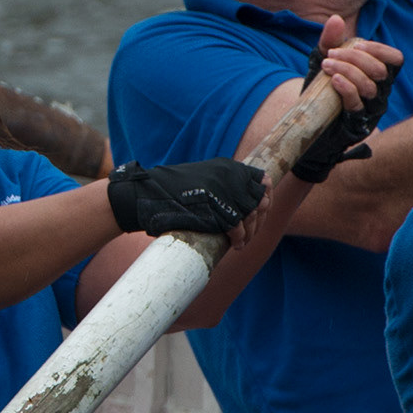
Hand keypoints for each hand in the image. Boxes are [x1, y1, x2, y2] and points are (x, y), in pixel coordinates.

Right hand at [109, 158, 265, 236]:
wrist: (146, 195)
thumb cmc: (173, 193)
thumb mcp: (204, 180)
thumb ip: (225, 185)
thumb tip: (249, 203)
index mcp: (228, 167)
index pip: (261, 181)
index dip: (266, 199)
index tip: (261, 214)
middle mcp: (228, 176)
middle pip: (259, 200)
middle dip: (259, 220)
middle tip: (251, 233)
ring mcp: (221, 191)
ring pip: (250, 215)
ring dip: (250, 232)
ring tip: (243, 242)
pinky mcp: (213, 209)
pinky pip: (237, 227)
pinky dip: (239, 238)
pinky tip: (236, 245)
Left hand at [290, 18, 393, 182]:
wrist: (308, 124)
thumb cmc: (321, 90)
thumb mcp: (324, 61)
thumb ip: (330, 41)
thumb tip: (336, 19)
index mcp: (377, 76)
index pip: (395, 59)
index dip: (379, 49)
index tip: (355, 43)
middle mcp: (379, 93)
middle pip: (380, 70)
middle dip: (356, 57)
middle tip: (332, 54)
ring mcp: (370, 110)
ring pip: (370, 86)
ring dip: (347, 70)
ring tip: (327, 65)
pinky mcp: (357, 123)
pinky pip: (357, 103)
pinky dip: (346, 87)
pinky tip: (333, 79)